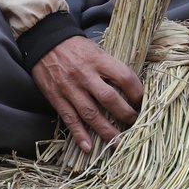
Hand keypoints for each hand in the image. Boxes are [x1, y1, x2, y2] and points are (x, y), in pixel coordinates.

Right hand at [30, 36, 142, 152]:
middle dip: (125, 114)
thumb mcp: (96, 50)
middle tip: (135, 124)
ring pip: (91, 114)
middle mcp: (85, 75)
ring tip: (118, 143)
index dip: (137, 92)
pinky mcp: (57, 98)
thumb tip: (129, 86)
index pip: (124, 77)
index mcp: (98, 60)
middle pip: (109, 99)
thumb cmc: (75, 46)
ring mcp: (70, 88)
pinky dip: (79, 134)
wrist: (45, 41)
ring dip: (106, 131)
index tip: (143, 102)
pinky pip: (70, 119)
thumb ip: (109, 67)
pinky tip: (88, 147)